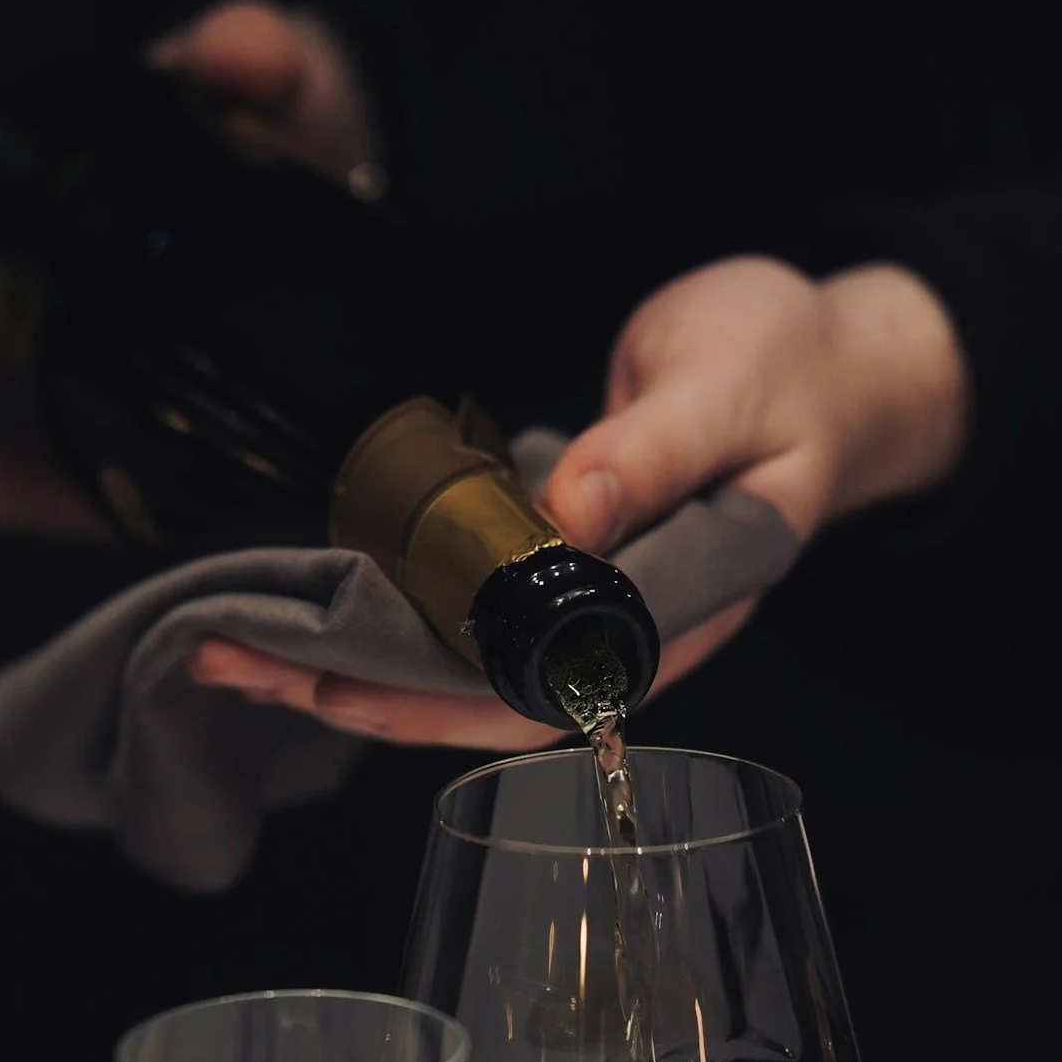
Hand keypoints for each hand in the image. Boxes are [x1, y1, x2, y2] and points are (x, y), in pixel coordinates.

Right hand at [0, 0, 373, 535]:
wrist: (343, 189)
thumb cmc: (262, 122)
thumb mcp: (266, 73)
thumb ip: (252, 49)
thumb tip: (235, 54)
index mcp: (0, 231)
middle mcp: (19, 331)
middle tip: (44, 454)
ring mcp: (80, 409)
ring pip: (23, 484)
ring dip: (61, 499)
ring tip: (128, 502)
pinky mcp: (152, 469)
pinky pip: (115, 516)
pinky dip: (140, 520)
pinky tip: (198, 514)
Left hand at [194, 256, 966, 747]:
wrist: (824, 362)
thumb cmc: (791, 375)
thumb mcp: (730, 394)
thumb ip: (652, 456)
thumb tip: (570, 518)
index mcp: (681, 612)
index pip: (543, 687)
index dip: (436, 698)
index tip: (336, 684)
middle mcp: (626, 632)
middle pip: (482, 697)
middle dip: (360, 692)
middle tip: (238, 668)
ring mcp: (589, 605)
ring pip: (462, 662)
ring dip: (353, 658)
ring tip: (237, 648)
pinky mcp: (559, 565)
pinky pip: (465, 606)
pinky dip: (386, 606)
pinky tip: (304, 604)